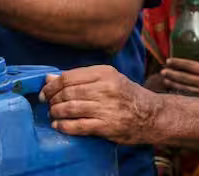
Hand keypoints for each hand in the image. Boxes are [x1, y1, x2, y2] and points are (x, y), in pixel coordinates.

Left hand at [40, 65, 160, 144]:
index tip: (45, 92)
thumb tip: (49, 78)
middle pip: (67, 92)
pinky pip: (79, 126)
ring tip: (53, 115)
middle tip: (48, 105)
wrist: (153, 115)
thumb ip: (79, 78)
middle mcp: (106, 88)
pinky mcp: (108, 126)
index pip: (68, 77)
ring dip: (56, 113)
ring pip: (71, 108)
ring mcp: (107, 108)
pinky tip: (59, 126)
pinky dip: (64, 126)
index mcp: (104, 73)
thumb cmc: (127, 95)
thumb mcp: (107, 79)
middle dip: (52, 100)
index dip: (52, 86)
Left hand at [161, 48, 198, 97]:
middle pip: (184, 77)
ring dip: (173, 83)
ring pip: (185, 87)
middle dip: (172, 73)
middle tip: (163, 71)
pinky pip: (190, 96)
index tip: (169, 60)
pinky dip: (181, 93)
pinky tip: (174, 91)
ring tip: (165, 80)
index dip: (178, 62)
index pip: (190, 65)